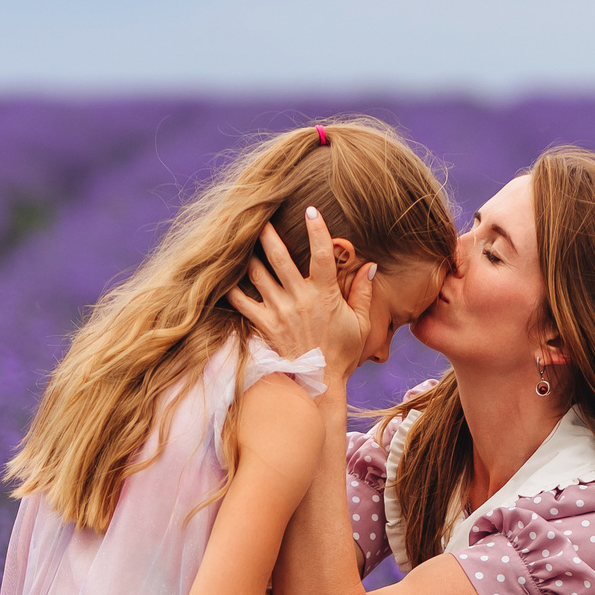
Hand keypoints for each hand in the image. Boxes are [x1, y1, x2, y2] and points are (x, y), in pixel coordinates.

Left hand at [229, 206, 374, 382]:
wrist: (318, 384)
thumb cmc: (342, 354)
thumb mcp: (361, 324)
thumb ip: (363, 293)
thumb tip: (370, 266)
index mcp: (324, 294)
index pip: (322, 253)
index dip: (317, 229)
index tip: (310, 210)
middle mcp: (299, 298)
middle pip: (280, 257)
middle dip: (269, 234)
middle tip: (260, 217)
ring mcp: (279, 311)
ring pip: (258, 274)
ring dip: (249, 255)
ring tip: (241, 240)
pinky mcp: (264, 325)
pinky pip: (242, 303)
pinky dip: (232, 289)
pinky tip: (224, 276)